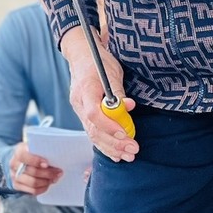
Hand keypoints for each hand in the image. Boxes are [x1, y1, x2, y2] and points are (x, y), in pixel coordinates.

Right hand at [9, 144, 64, 197]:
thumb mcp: (36, 147)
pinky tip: (48, 184)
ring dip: (46, 181)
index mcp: (19, 151)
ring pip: (33, 182)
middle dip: (48, 173)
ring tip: (54, 178)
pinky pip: (32, 190)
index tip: (47, 163)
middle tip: (58, 172)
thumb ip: (43, 150)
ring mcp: (15, 176)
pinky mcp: (17, 185)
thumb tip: (58, 156)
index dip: (35, 161)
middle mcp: (14, 164)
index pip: (24, 156)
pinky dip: (43, 188)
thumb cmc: (33, 153)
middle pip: (32, 171)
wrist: (21, 160)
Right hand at [62, 30, 138, 162]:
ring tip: (128, 155)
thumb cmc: (98, 62)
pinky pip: (93, 133)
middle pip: (94, 129)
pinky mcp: (84, 116)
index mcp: (85, 90)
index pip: (94, 113)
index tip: (126, 134)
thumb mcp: (111, 72)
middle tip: (133, 149)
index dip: (110, 126)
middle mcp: (79, 104)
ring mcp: (80, 111)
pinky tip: (117, 154)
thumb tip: (128, 106)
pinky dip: (105, 145)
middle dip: (115, 143)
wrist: (81, 57)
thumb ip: (119, 92)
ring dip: (111, 148)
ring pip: (93, 135)